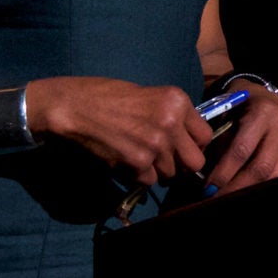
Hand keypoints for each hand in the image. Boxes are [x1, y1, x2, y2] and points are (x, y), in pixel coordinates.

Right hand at [24, 76, 212, 186]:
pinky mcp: (136, 163)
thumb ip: (171, 116)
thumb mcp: (149, 96)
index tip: (180, 146)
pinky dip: (137, 176)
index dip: (193, 145)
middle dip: (180, 165)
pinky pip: (148, 181)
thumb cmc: (105, 96)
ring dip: (156, 171)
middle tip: (164, 160)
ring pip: (170, 175)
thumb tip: (187, 140)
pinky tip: (124, 160)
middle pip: (195, 162)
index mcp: (177, 101)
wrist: (72, 107)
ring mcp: (155, 144)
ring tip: (136, 155)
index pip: (205, 136)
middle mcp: (171, 122)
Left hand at [202, 83, 277, 193]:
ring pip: (275, 176)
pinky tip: (244, 192)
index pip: (242, 149)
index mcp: (262, 111)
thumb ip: (220, 142)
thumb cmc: (238, 107)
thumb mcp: (225, 115)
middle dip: (237, 187)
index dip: (224, 172)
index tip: (208, 188)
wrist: (265, 98)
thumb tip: (209, 178)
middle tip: (217, 199)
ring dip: (250, 191)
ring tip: (230, 198)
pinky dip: (261, 186)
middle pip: (262, 167)